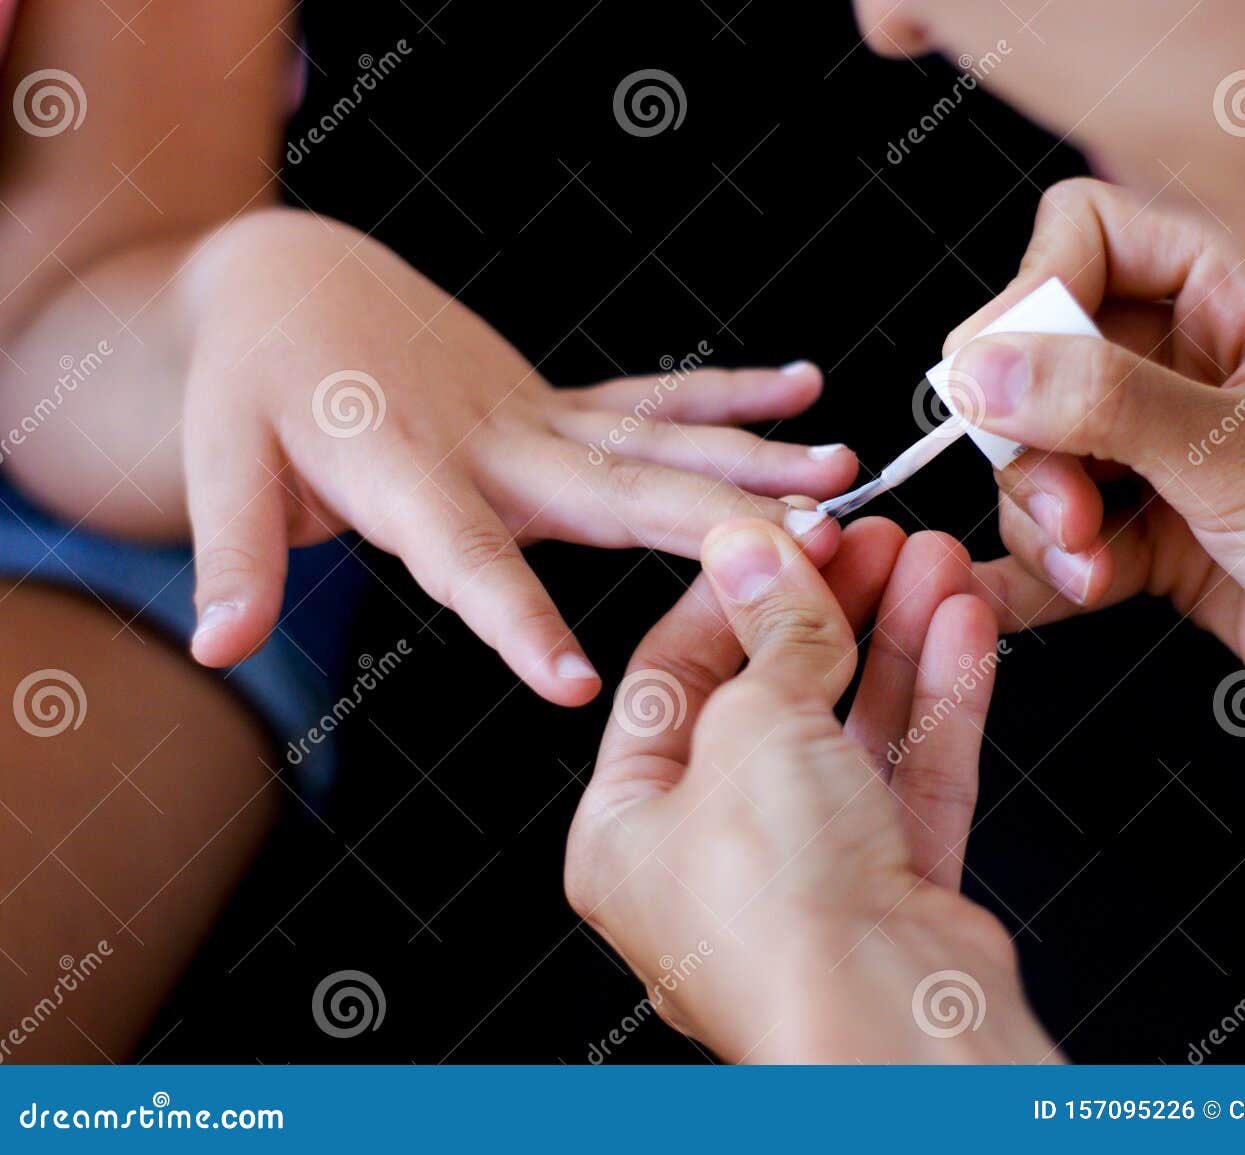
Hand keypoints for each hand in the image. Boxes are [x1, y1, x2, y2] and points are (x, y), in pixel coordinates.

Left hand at [181, 210, 855, 703]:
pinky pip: (649, 400)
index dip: (519, 621)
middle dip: (716, 521)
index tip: (579, 688)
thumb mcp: (220, 461)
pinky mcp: (554, 403)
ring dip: (752, 459)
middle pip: (613, 490)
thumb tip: (221, 649)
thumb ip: (236, 553)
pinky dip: (725, 396)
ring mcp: (534, 418)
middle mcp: (491, 443)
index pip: (468, 559)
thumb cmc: (253, 381)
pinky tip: (801, 388)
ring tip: (839, 472)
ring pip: (656, 442)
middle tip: (809, 544)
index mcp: (408, 469)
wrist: (294, 282)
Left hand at [564, 518, 1056, 1061]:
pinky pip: (910, 774)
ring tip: (931, 559)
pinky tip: (961, 625)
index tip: (780, 538)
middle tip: (869, 537)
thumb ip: (769, 635)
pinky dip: (937, 698)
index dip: (728, 599)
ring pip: (852, 732)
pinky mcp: (891, 891)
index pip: (671, 682)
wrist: (885, 1025)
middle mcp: (714, 859)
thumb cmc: (778, 912)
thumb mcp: (754, 730)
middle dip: (828, 610)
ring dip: (894, 640)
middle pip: (771, 701)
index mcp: (630, 832)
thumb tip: (754, 552)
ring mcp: (808, 877)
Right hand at [949, 179, 1244, 816]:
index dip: (1034, 297)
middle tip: (1068, 508)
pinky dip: (1044, 566)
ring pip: (1042, 448)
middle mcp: (1199, 355)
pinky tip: (1031, 598)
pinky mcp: (1157, 526)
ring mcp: (1173, 444)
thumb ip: (1105, 404)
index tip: (1005, 384)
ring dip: (1043, 516)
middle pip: (1043, 354)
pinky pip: (1063, 528)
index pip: (1090, 234)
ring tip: (1091, 569)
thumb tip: (982, 369)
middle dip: (1036, 440)